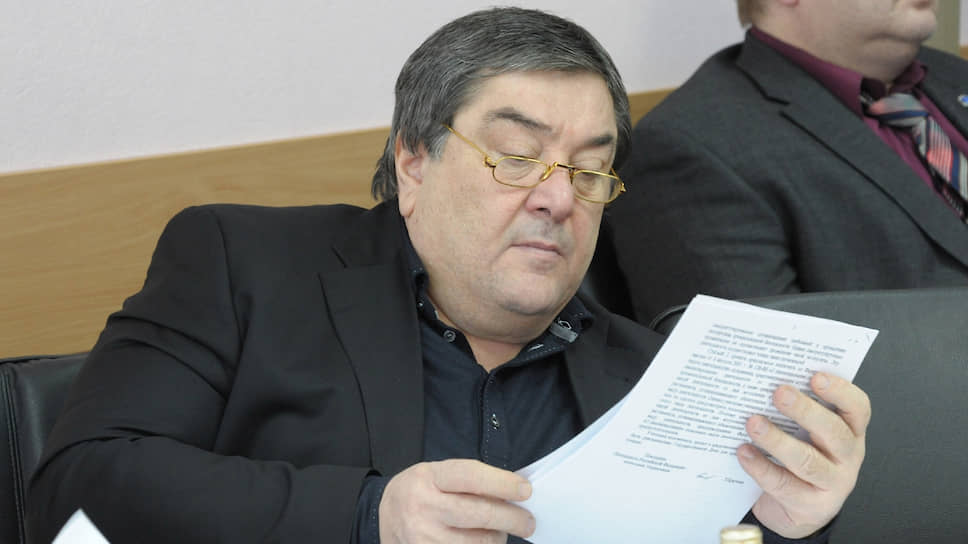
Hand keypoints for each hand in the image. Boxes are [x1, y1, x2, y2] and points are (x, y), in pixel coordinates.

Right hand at [378, 458, 534, 543]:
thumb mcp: (436, 474)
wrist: (381, 517)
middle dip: (512, 518)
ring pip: (477, 542)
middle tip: (528, 522)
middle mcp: (423, 507)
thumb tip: (512, 493)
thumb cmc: (418, 492)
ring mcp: (423, 537)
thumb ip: (470, 481)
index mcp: (428, 478)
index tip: (526, 490)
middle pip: (479, 514)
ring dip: (498, 539)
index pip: (471, 477)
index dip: (503, 483)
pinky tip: (486, 543)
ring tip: (502, 533)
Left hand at [738, 372, 870, 537]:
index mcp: (850, 432)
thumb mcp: (806, 433)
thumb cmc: (799, 457)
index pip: (857, 408)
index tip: (816, 376)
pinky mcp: (810, 506)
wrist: (795, 510)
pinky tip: (744, 452)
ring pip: (808, 461)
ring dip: (778, 440)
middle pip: (834, 432)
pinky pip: (784, 484)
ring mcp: (832, 484)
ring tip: (753, 423)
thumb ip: (796, 410)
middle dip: (806, 411)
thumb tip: (765, 381)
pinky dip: (761, 466)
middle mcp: (847, 457)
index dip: (841, 391)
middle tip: (779, 393)